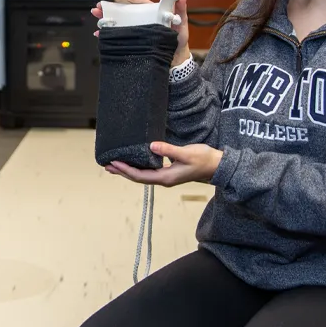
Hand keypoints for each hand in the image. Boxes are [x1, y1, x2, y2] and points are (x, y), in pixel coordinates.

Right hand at [91, 0, 190, 66]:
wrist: (177, 60)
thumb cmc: (180, 40)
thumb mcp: (182, 23)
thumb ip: (181, 8)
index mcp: (152, 13)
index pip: (139, 2)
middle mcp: (143, 21)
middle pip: (124, 12)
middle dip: (110, 8)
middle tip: (99, 7)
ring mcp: (138, 32)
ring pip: (119, 23)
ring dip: (107, 21)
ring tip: (97, 19)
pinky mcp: (135, 42)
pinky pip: (120, 38)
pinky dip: (109, 36)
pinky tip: (101, 36)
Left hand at [105, 142, 222, 186]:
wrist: (217, 166)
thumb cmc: (204, 159)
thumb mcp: (186, 153)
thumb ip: (168, 150)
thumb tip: (151, 146)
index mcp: (166, 177)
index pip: (141, 176)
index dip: (126, 170)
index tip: (114, 163)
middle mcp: (165, 180)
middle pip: (139, 178)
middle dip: (123, 172)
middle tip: (108, 165)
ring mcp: (167, 177)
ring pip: (143, 175)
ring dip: (129, 170)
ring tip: (116, 165)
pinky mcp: (170, 172)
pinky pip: (150, 171)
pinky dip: (139, 167)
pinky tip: (136, 162)